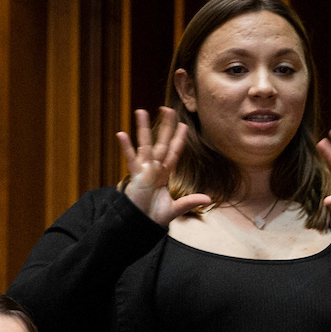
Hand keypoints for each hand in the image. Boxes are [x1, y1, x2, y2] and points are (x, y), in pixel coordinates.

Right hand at [119, 108, 210, 226]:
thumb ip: (190, 201)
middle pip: (161, 143)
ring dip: (143, 128)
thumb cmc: (154, 215)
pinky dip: (126, 148)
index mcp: (165, 173)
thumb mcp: (175, 208)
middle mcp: (155, 168)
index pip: (174, 152)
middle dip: (165, 126)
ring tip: (141, 110)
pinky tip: (121, 134)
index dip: (178, 139)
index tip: (183, 125)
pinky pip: (130, 160)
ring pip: (145, 145)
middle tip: (167, 108)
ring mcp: (144, 170)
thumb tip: (209, 199)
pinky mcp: (135, 176)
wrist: (140, 223)